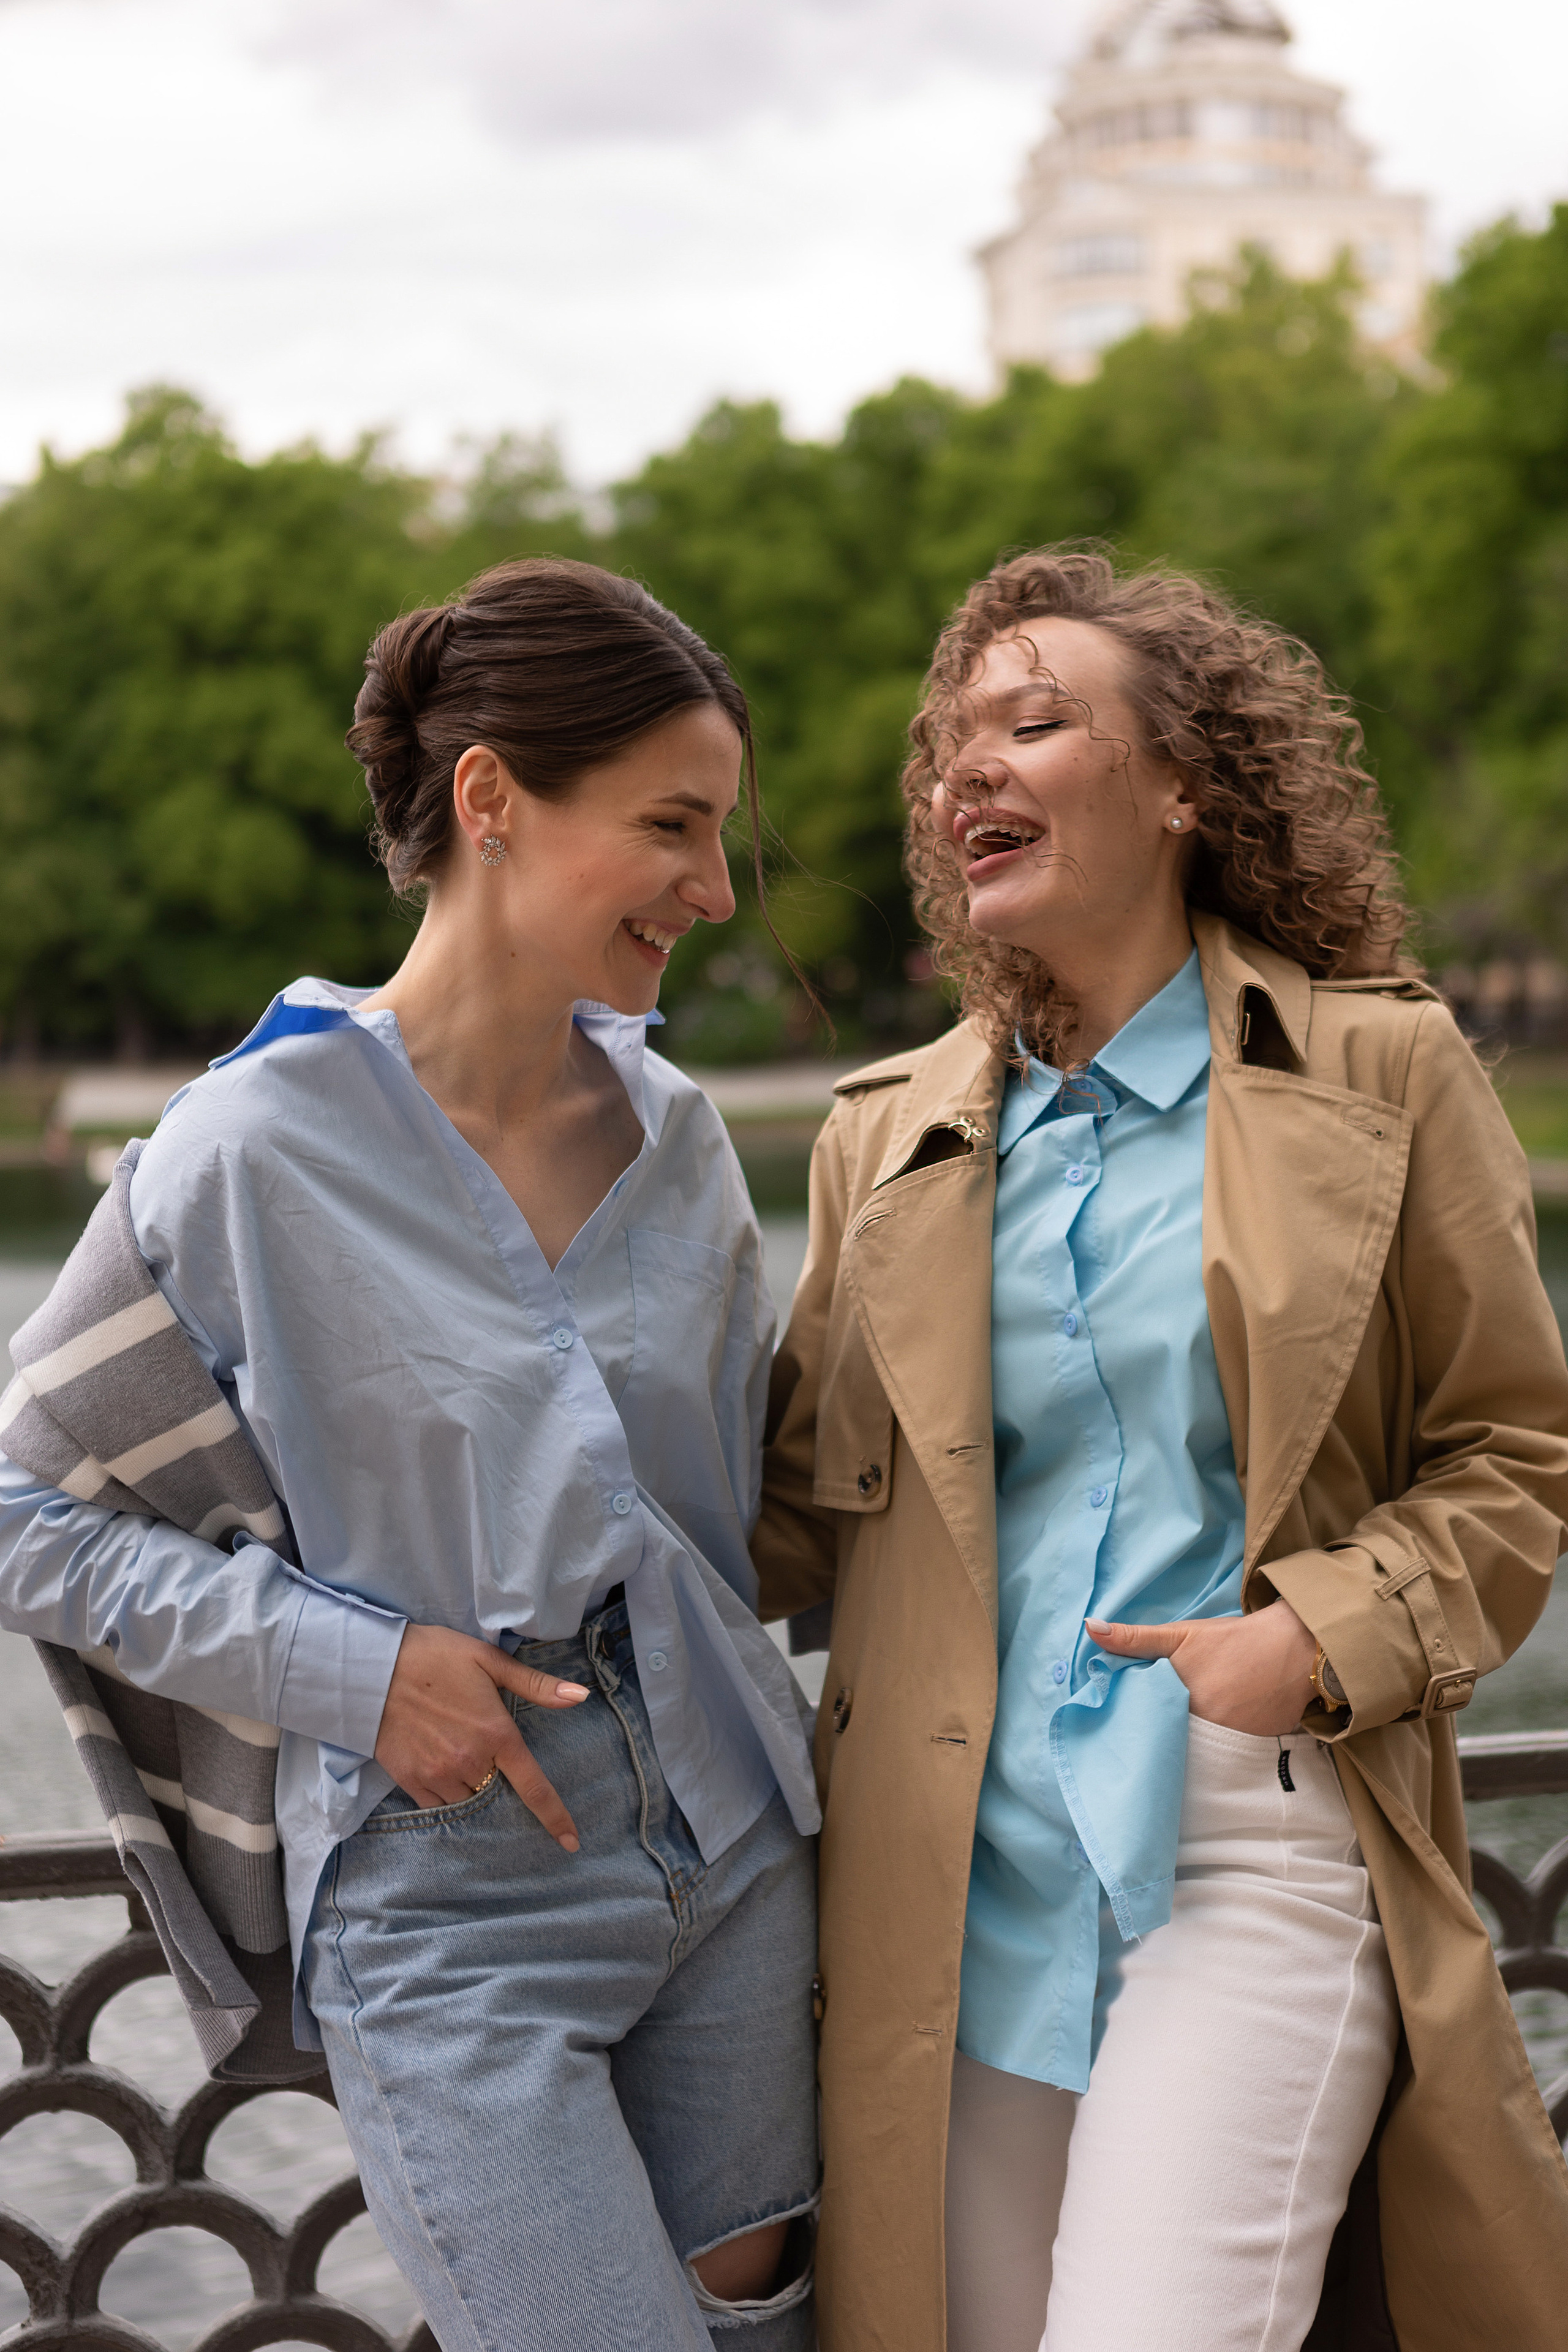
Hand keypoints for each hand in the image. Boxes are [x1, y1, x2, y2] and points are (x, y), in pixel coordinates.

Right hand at [374, 1623, 589, 1849]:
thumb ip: (536, 1684)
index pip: (534, 1787)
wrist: (373, 1667)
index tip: (571, 1842)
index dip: (555, 1817)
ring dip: (475, 1789)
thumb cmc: (435, 1656)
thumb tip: (580, 1696)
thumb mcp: (489, 1660)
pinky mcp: (411, 1780)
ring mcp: (438, 1775)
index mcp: (496, 1733)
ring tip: (465, 1761)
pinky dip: (449, 1796)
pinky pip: (439, 1806)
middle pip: (498, 1794)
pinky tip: (445, 1773)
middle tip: (490, 1759)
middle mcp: (470, 1762)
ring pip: (470, 1802)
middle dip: (502, 1785)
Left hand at [1084, 1598, 1316, 1735]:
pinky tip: (1211, 1744)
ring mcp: (1234, 1742)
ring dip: (1188, 1748)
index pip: (1147, 1724)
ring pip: (1199, 1753)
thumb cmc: (1233, 1640)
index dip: (1136, 1724)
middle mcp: (1208, 1727)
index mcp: (1183, 1700)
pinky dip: (1218, 1752)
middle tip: (1150, 1735)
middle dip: (1161, 1739)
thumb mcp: (1181, 1634)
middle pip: (1172, 1742)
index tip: (1126, 1724)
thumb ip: (1134, 1638)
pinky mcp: (1257, 1749)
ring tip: (1175, 1743)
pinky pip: (1227, 1758)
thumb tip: (1089, 1629)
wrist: (1296, 1646)